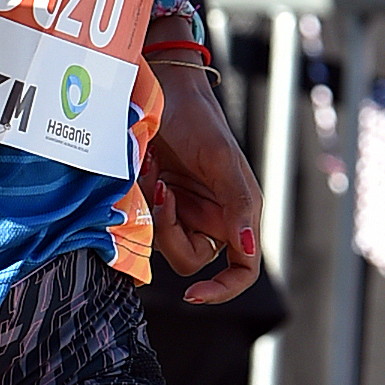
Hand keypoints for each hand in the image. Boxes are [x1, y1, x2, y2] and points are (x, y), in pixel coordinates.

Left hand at [146, 62, 261, 306]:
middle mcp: (211, 219)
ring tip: (150, 169)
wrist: (161, 89)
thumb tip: (245, 250)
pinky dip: (140, 201)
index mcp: (238, 214)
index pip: (241, 270)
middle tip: (159, 190)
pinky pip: (143, 224)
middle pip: (190, 261)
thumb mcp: (220, 159)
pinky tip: (143, 168)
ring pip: (161, 246)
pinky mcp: (153, 204)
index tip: (194, 295)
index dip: (223, 290)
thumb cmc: (198, 120)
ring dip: (151, 213)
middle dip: (169, 231)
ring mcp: (180, 213)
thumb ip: (237, 204)